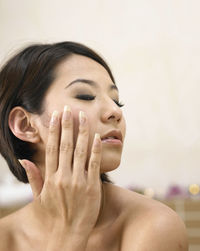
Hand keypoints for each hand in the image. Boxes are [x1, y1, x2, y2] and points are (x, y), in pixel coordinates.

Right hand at [19, 106, 101, 239]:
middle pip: (66, 145)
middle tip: (69, 109)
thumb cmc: (54, 214)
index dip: (54, 130)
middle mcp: (64, 177)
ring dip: (82, 132)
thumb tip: (25, 160)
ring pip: (81, 151)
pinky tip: (97, 137)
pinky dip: (96, 150)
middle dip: (67, 125)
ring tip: (83, 116)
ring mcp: (79, 181)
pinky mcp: (92, 187)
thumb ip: (33, 177)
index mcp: (51, 178)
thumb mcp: (39, 198)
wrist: (68, 234)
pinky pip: (94, 164)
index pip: (52, 148)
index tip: (56, 116)